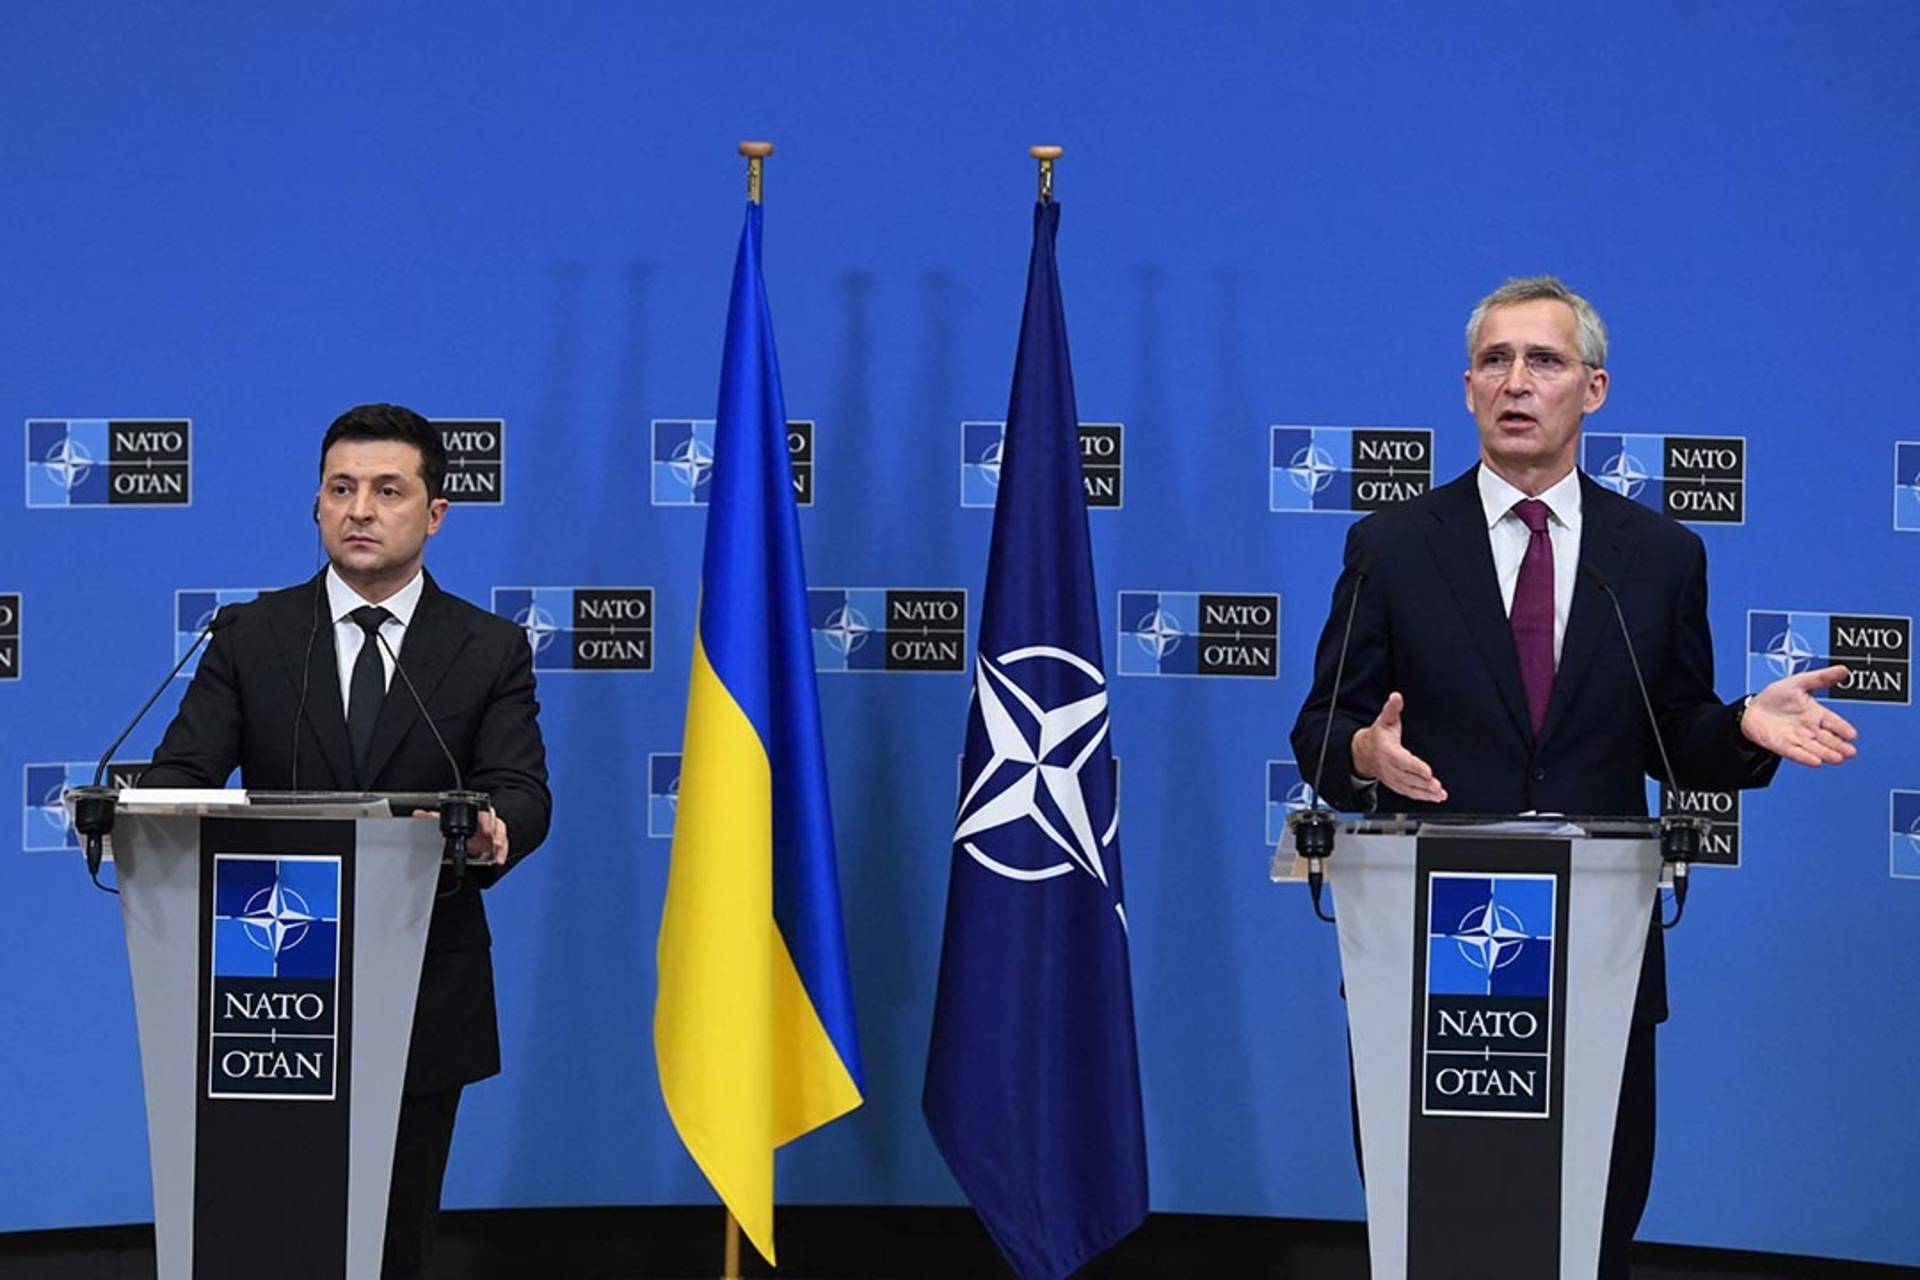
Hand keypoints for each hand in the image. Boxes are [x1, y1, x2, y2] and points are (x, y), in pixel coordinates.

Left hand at [411, 808, 511, 864]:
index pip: (484, 814)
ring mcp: (494, 832)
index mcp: (477, 814)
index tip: (485, 829)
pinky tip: (499, 859)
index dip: (486, 820)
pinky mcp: (498, 842)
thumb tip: (420, 814)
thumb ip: (435, 818)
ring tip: (497, 848)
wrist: (477, 834)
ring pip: (501, 834)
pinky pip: (503, 846)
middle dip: (494, 831)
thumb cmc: (465, 826)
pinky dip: (502, 852)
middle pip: (495, 823)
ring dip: (500, 841)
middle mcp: (488, 822)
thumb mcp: (449, 822)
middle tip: (491, 837)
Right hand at [1350, 691, 1447, 803]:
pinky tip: (1434, 797)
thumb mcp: (1384, 720)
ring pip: (1409, 788)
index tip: (1428, 771)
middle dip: (1423, 783)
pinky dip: (1422, 796)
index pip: (1402, 760)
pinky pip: (1409, 792)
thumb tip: (1396, 697)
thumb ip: (1392, 709)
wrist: (1363, 752)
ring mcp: (1392, 778)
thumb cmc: (1378, 736)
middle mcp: (1389, 767)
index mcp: (1387, 751)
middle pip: (1407, 777)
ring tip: (1439, 794)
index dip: (1415, 767)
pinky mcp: (1396, 784)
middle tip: (1437, 786)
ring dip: (1425, 793)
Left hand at [1741, 665, 1859, 766]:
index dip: (1843, 728)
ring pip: (1814, 748)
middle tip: (1850, 752)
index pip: (1834, 722)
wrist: (1752, 709)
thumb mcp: (1799, 682)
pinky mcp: (1783, 746)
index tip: (1852, 735)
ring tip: (1838, 758)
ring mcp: (1797, 738)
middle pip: (1828, 739)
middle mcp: (1810, 729)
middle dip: (1839, 745)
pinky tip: (1817, 762)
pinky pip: (1796, 753)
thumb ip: (1821, 678)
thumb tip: (1843, 670)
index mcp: (1817, 714)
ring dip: (1826, 753)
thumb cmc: (1776, 696)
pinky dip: (1806, 757)